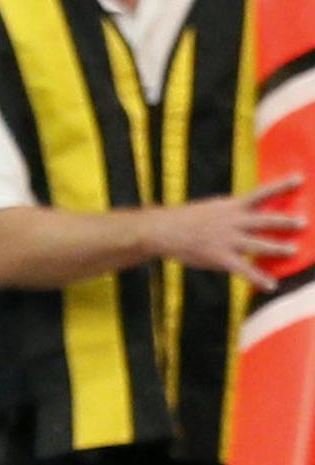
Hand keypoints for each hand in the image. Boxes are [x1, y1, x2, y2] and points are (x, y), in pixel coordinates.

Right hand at [143, 175, 305, 288]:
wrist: (163, 231)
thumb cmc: (184, 220)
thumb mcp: (210, 208)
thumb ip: (230, 211)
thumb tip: (246, 212)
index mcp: (231, 206)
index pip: (262, 193)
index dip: (282, 186)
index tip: (300, 179)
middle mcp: (234, 222)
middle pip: (266, 220)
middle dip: (286, 221)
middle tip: (303, 222)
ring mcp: (228, 240)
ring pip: (260, 244)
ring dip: (278, 248)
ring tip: (293, 249)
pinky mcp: (221, 258)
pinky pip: (245, 270)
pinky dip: (259, 278)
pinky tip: (271, 285)